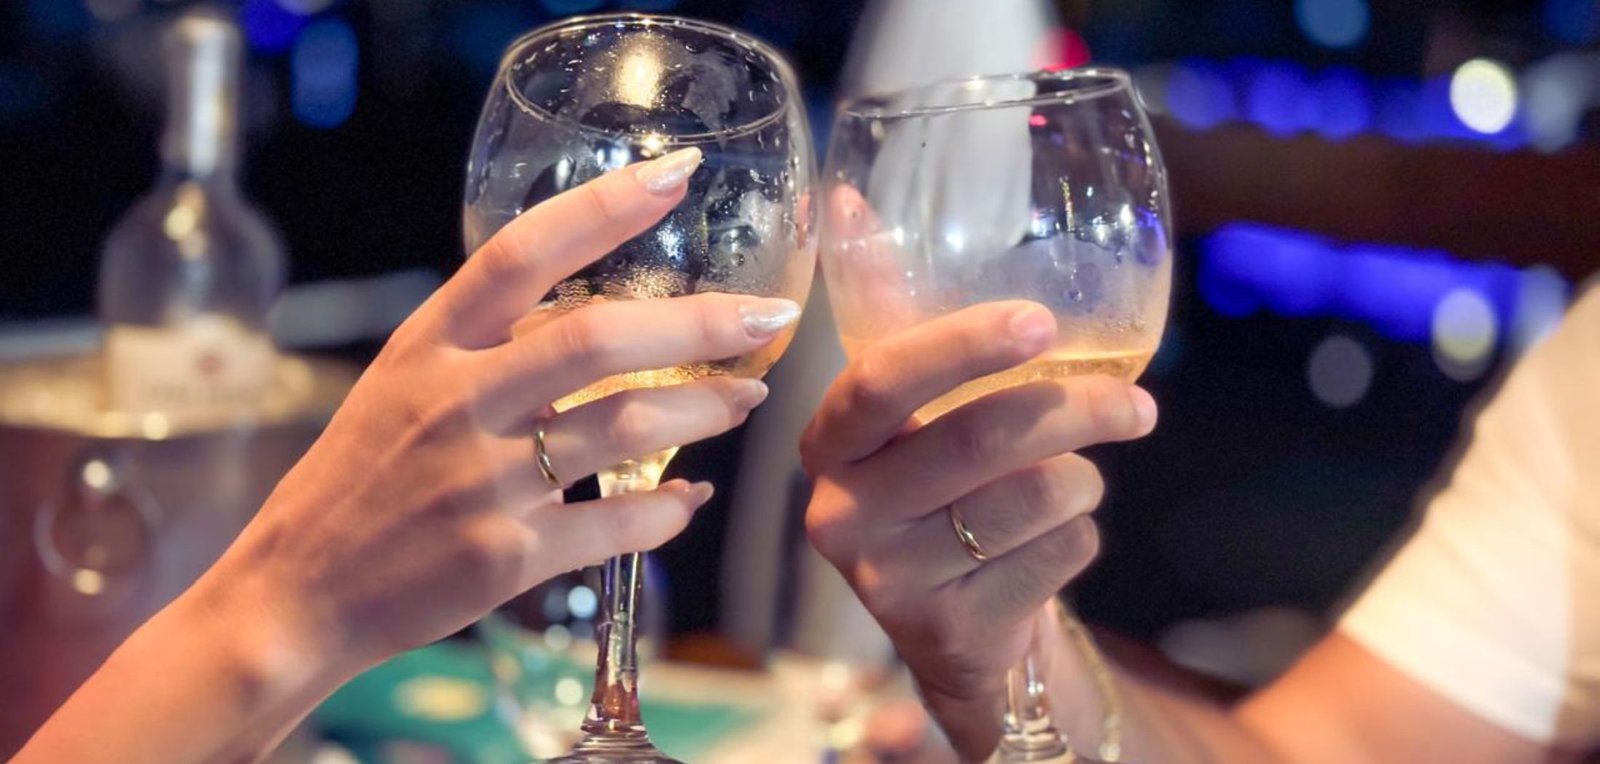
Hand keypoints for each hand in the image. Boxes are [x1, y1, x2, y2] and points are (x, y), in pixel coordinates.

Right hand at [200, 147, 799, 678]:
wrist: (297, 592)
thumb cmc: (361, 477)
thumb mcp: (402, 382)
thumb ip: (488, 344)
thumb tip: (596, 314)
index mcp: (428, 345)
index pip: (521, 253)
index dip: (604, 208)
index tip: (676, 174)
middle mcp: (455, 403)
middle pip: (596, 339)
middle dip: (700, 323)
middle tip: (767, 317)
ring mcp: (480, 482)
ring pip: (623, 429)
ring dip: (703, 410)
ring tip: (746, 400)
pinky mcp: (502, 558)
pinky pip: (613, 525)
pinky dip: (668, 512)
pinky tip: (691, 499)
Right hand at [801, 301, 1156, 760]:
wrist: (954, 633)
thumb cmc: (947, 503)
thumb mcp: (917, 438)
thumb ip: (942, 373)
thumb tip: (988, 285)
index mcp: (830, 444)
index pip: (882, 380)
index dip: (962, 344)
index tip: (1041, 322)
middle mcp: (843, 512)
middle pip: (979, 437)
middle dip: (1077, 409)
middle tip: (1134, 405)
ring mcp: (890, 578)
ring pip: (1033, 496)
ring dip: (1083, 480)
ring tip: (1075, 485)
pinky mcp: (949, 628)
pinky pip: (1056, 553)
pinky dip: (1079, 534)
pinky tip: (1051, 543)